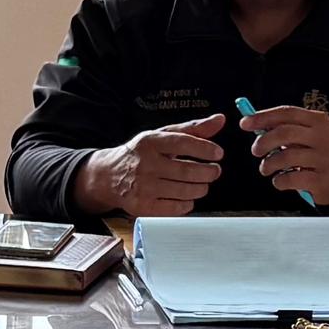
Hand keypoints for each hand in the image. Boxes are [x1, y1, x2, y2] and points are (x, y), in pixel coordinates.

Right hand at [87, 116, 227, 219]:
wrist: (108, 176)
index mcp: (150, 142)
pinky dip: (187, 204)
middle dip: (208, 172)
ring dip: (200, 188)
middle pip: (187, 171)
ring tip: (202, 184)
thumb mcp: (162, 136)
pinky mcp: (142, 207)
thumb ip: (192, 129)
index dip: (205, 148)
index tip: (218, 153)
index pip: (182, 143)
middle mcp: (145, 164)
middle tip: (214, 171)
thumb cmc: (140, 154)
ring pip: (184, 191)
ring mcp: (142, 187)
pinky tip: (187, 197)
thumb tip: (220, 120)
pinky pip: (175, 208)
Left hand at [241, 102, 328, 206]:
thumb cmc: (318, 155)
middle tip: (256, 150)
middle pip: (284, 133)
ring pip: (285, 157)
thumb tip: (254, 123)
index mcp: (317, 121)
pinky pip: (291, 179)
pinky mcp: (322, 180)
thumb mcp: (307, 136)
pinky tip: (280, 180)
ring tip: (267, 168)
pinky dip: (279, 181)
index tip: (245, 123)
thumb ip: (284, 128)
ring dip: (268, 164)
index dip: (263, 117)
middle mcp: (323, 137)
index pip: (286, 113)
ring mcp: (324, 159)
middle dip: (263, 142)